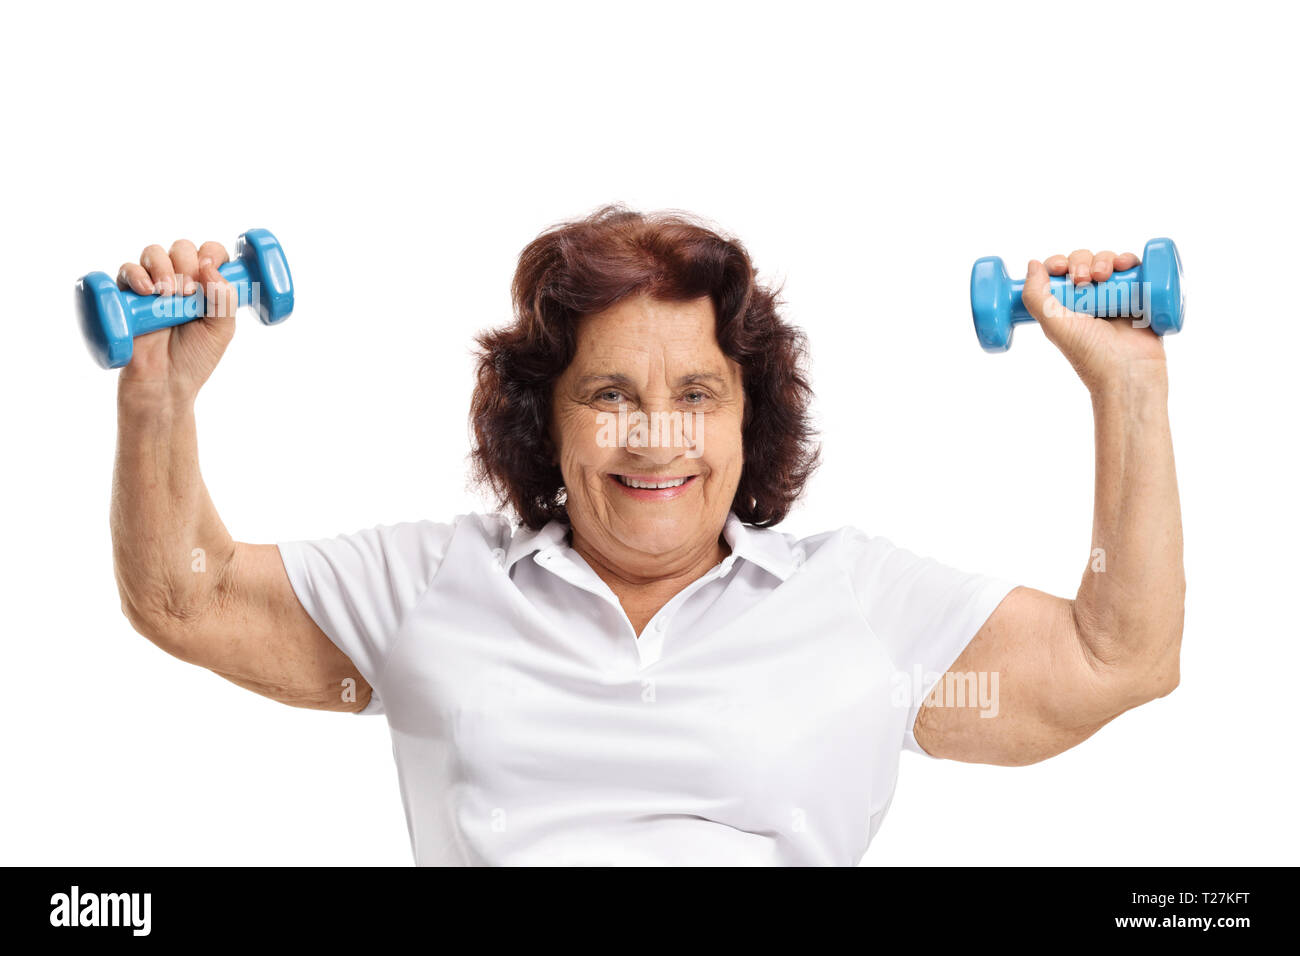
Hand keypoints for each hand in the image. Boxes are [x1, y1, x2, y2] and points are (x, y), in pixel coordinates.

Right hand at [116, 239, 238, 399]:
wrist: (164, 384)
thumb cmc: (195, 358)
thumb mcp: (222, 330)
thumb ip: (225, 300)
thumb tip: (211, 268)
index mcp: (206, 286)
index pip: (210, 253)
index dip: (212, 253)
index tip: (210, 267)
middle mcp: (180, 281)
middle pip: (181, 248)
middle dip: (187, 262)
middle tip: (188, 292)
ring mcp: (153, 286)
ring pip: (154, 253)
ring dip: (163, 266)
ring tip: (168, 294)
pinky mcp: (127, 295)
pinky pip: (127, 270)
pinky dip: (137, 275)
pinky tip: (147, 291)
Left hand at [1021, 248, 1167, 392]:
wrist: (1130, 372)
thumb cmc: (1091, 354)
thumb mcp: (1055, 326)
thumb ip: (1036, 297)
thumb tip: (1031, 264)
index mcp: (1066, 307)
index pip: (1059, 273)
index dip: (1058, 264)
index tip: (1059, 269)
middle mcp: (1090, 300)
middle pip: (1083, 262)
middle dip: (1081, 262)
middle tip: (1084, 280)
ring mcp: (1116, 298)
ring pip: (1108, 262)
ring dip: (1104, 259)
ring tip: (1103, 276)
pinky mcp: (1140, 297)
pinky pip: (1135, 270)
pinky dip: (1130, 261)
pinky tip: (1126, 264)